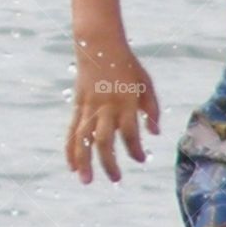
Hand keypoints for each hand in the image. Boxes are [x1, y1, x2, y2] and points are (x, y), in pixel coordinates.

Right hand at [66, 48, 159, 183]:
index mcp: (126, 101)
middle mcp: (106, 106)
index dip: (135, 149)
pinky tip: (72, 166)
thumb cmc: (127, 65)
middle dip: (109, 162)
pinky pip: (73, 130)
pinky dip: (71, 149)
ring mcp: (89, 106)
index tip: (141, 159)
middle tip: (116, 179)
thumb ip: (152, 109)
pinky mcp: (78, 105)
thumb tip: (154, 134)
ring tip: (85, 181)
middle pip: (105, 140)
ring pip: (84, 138)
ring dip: (84, 161)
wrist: (99, 45)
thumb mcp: (146, 83)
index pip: (130, 132)